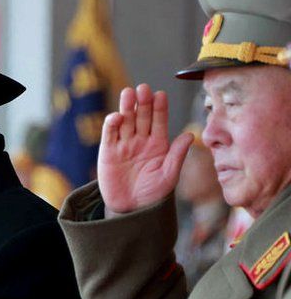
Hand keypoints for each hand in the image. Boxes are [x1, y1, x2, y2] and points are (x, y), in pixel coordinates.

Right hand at [98, 84, 193, 214]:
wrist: (132, 210)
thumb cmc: (153, 194)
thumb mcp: (169, 175)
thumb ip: (177, 155)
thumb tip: (190, 135)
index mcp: (158, 144)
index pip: (159, 121)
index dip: (159, 108)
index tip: (161, 95)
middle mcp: (140, 140)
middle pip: (141, 116)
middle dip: (142, 102)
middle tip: (144, 89)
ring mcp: (124, 145)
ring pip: (125, 121)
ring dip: (126, 107)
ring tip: (128, 93)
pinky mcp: (108, 152)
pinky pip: (109, 135)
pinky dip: (112, 124)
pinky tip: (117, 116)